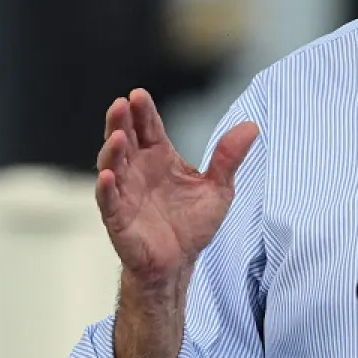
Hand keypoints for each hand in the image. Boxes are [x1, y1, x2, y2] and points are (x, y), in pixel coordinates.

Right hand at [95, 88, 258, 285]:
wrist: (180, 263)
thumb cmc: (193, 223)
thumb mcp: (218, 188)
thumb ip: (229, 157)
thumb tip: (252, 125)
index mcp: (160, 157)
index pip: (148, 128)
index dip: (143, 112)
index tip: (139, 94)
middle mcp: (138, 170)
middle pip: (125, 139)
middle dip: (121, 121)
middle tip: (122, 103)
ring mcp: (125, 192)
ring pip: (112, 165)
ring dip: (111, 150)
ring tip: (117, 135)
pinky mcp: (118, 218)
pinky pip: (108, 201)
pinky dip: (106, 188)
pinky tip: (108, 176)